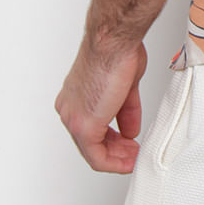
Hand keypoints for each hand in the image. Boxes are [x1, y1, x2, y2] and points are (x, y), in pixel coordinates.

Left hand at [55, 39, 147, 173]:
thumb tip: (129, 128)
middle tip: (133, 153)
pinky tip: (128, 161)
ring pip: (93, 151)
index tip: (127, 141)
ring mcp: (73, 118)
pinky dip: (114, 163)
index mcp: (75, 96)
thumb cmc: (116, 51)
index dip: (112, 137)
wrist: (113, 42)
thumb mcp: (125, 86)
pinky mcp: (83, 127)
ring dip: (117, 158)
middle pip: (91, 141)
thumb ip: (125, 110)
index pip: (91, 125)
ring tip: (134, 158)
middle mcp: (69, 108)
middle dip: (116, 150)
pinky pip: (97, 157)